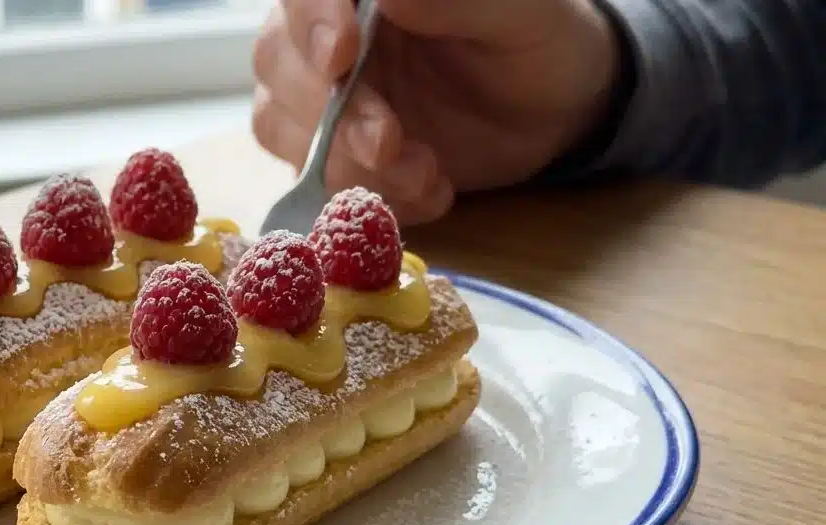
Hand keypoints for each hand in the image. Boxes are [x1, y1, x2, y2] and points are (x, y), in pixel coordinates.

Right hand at [252, 0, 621, 223]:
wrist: (554, 111)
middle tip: (390, 142)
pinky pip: (316, 180)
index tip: (340, 57)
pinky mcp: (331, 153)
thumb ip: (456, 0)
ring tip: (427, 173)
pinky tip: (429, 190)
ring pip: (285, 127)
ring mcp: (320, 97)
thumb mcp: (518, 14)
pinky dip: (372, 194)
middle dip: (334, 113)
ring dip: (351, 163)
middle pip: (280, 63)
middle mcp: (326, 36)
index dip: (312, 23)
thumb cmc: (536, 41)